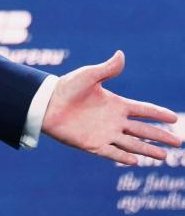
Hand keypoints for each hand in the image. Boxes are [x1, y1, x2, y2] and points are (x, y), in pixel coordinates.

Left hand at [43, 50, 181, 163]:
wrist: (45, 103)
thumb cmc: (66, 87)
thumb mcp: (88, 76)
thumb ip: (107, 69)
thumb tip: (121, 54)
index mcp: (115, 103)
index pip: (143, 110)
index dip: (158, 113)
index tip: (174, 118)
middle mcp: (113, 120)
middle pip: (143, 129)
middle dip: (160, 136)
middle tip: (178, 141)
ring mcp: (104, 133)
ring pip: (131, 144)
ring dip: (147, 150)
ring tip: (164, 156)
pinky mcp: (92, 144)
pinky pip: (111, 152)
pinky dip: (123, 157)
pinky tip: (136, 161)